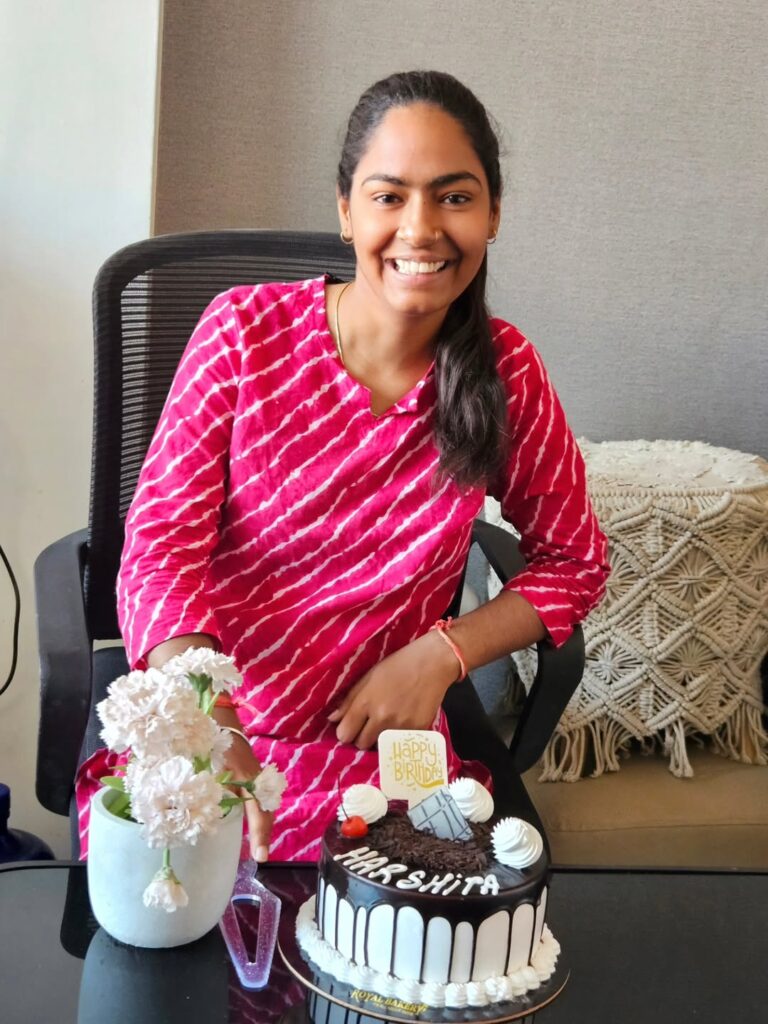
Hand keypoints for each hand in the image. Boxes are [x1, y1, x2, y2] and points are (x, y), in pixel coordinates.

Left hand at [217, 712, 272, 861]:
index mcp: (247, 777)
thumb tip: (215, 814)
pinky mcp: (252, 771)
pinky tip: (253, 820)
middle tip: (260, 854)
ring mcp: (256, 774)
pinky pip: (260, 795)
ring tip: (259, 843)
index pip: (258, 811)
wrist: (221, 715)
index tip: (260, 856)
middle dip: (265, 832)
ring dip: (263, 822)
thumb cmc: (213, 739)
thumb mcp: (211, 764)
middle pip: (267, 809)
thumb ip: (215, 788)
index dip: (260, 834)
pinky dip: (258, 811)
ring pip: (265, 802)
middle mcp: (256, 777)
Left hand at [328, 632, 459, 749]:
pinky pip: (401, 743)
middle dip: (362, 737)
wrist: (433, 663)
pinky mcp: (418, 730)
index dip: (346, 731)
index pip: (345, 734)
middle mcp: (382, 717)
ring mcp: (401, 726)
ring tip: (388, 722)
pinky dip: (400, 736)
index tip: (352, 726)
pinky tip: (404, 721)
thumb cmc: (398, 665)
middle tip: (371, 724)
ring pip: (381, 746)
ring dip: (381, 738)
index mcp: (366, 702)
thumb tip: (332, 719)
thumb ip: (349, 699)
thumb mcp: (369, 676)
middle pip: (361, 744)